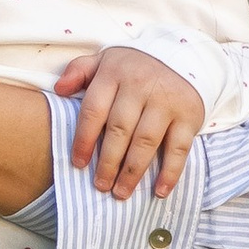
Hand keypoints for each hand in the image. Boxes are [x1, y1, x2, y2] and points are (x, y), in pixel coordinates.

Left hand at [53, 43, 203, 199]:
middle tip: (100, 185)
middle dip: (108, 162)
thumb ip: (79, 71)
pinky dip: (170, 172)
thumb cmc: (136, 67)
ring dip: (132, 171)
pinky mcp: (189, 115)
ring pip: (146, 142)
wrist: (186, 56)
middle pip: (119, 130)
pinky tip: (159, 191)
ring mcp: (166, 102)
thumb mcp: (106, 60)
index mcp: (115, 74)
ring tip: (121, 192)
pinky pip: (179, 148)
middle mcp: (141, 86)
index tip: (78, 163)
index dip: (84, 139)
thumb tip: (59, 89)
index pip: (94, 110)